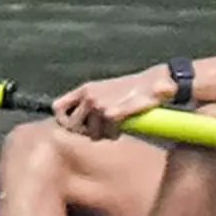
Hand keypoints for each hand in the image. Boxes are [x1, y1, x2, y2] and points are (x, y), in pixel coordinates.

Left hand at [51, 68, 178, 136]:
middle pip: (72, 126)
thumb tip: (71, 123)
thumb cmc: (134, 89)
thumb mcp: (106, 90)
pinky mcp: (112, 113)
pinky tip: (121, 130)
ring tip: (114, 129)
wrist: (158, 81)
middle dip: (86, 132)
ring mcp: (99, 103)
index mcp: (85, 89)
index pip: (57, 108)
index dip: (64, 121)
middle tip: (102, 131)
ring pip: (90, 133)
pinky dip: (113, 134)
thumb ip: (88, 102)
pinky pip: (105, 133)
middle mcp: (88, 95)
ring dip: (102, 135)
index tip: (77, 127)